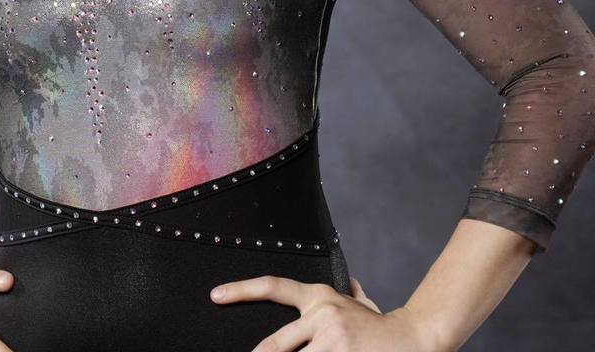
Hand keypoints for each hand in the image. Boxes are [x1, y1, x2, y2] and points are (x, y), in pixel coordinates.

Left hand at [210, 273, 434, 351]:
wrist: (414, 339)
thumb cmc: (381, 328)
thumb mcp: (361, 304)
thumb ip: (351, 295)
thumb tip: (352, 284)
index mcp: (319, 295)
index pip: (273, 286)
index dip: (241, 290)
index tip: (215, 295)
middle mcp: (321, 312)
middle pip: (275, 343)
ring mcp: (331, 337)